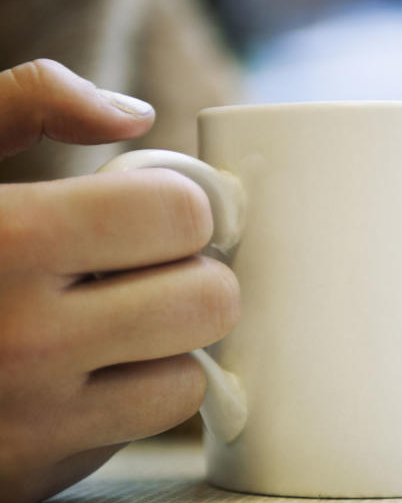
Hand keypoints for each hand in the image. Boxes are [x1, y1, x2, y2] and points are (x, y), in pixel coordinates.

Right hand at [0, 59, 240, 501]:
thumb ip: (26, 105)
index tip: (160, 210)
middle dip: (192, 273)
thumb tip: (133, 115)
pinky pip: (138, 430)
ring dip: (166, 346)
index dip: (181, 203)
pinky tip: (81, 371)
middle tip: (149, 266)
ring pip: (188, 379)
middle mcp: (22, 341)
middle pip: (209, 301)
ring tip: (114, 319)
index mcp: (6, 241)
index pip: (180, 213)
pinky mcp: (32, 474)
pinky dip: (127, 398)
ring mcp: (29, 422)